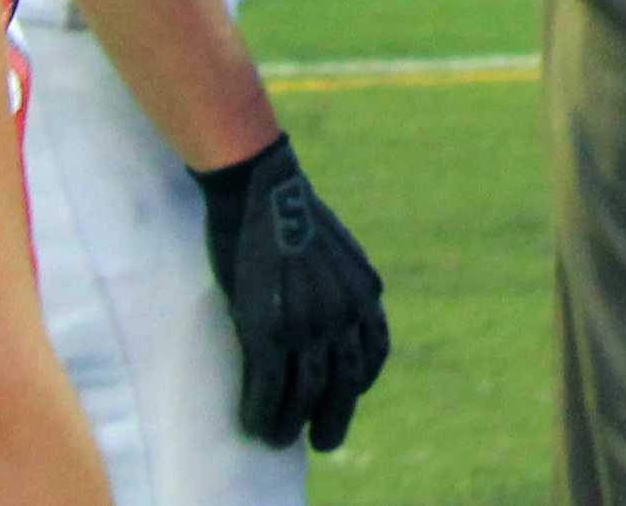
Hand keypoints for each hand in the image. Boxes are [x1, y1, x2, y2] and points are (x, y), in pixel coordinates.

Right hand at [192, 135, 388, 450]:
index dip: (361, 381)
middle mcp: (343, 311)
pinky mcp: (270, 328)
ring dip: (292, 424)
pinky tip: (252, 424)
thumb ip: (337, 283)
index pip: (373, 351)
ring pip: (307, 392)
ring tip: (278, 438)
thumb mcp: (332, 248)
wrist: (262, 185)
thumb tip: (329, 310)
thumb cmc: (288, 212)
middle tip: (326, 440)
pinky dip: (262, 412)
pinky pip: (270, 387)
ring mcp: (308, 321)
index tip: (348, 394)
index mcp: (364, 290)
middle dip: (336, 417)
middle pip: (346, 381)